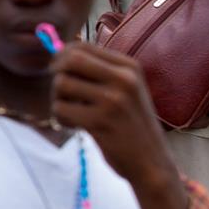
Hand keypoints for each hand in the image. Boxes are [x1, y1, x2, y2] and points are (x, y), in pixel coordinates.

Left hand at [49, 44, 181, 192]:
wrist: (152, 162)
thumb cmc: (132, 126)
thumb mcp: (128, 91)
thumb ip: (100, 72)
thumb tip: (59, 53)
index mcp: (131, 67)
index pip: (82, 46)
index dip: (62, 57)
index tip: (60, 72)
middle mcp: (125, 79)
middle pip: (70, 60)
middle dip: (57, 74)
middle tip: (61, 92)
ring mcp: (114, 100)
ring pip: (62, 84)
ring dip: (58, 100)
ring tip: (71, 113)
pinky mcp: (101, 122)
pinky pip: (61, 109)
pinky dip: (61, 119)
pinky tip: (75, 126)